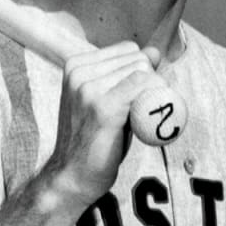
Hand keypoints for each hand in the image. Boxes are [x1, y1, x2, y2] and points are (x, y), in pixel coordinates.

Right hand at [43, 41, 162, 209]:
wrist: (71, 176)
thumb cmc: (94, 138)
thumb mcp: (108, 98)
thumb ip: (128, 74)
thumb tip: (154, 51)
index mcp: (76, 65)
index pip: (128, 49)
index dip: (141, 70)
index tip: (135, 96)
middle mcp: (79, 73)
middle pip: (138, 58)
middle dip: (148, 81)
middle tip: (136, 111)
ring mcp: (89, 89)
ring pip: (143, 71)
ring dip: (150, 93)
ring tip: (133, 119)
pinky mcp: (103, 107)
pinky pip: (143, 85)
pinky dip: (153, 100)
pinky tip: (143, 121)